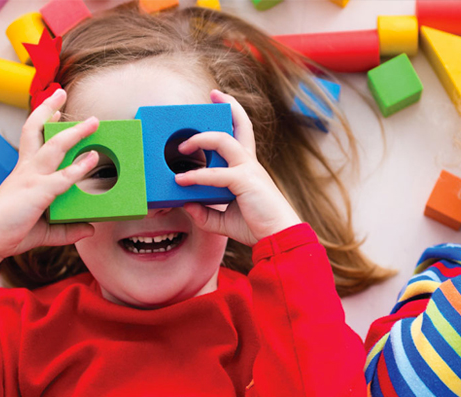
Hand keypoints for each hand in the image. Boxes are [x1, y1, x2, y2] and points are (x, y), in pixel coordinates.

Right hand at [0, 88, 98, 280]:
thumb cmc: (10, 233)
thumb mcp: (46, 230)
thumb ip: (69, 229)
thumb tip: (90, 229)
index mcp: (24, 173)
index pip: (32, 139)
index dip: (43, 121)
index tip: (55, 109)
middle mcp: (26, 170)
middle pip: (36, 130)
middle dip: (48, 109)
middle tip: (61, 92)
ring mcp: (31, 178)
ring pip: (54, 147)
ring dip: (75, 132)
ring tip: (93, 121)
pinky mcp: (38, 193)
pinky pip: (63, 177)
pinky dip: (79, 167)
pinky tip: (92, 158)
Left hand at [175, 90, 300, 245]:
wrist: (279, 237)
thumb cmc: (257, 226)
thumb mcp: (224, 220)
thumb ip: (205, 213)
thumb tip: (186, 205)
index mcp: (248, 168)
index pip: (241, 135)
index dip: (233, 116)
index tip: (220, 102)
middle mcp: (249, 163)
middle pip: (242, 125)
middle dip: (229, 106)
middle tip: (213, 95)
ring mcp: (248, 169)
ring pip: (223, 140)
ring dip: (200, 139)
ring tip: (182, 146)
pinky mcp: (245, 181)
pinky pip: (217, 174)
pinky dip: (198, 176)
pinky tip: (182, 181)